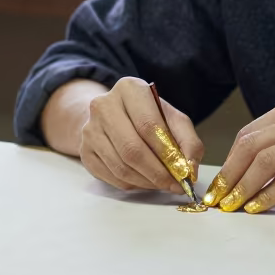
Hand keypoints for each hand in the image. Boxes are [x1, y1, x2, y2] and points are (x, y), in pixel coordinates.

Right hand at [77, 77, 204, 193]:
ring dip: (146, 182)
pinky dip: (132, 184)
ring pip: (121, 167)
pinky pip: (111, 176)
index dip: (167, 154)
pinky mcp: (84, 150)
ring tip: (161, 183)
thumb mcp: (172, 118)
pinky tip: (143, 180)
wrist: (112, 115)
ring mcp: (90, 128)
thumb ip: (188, 140)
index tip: (183, 173)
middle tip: (174, 185)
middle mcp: (104, 105)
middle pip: (132, 149)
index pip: (148, 125)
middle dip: (157, 173)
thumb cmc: (147, 116)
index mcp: (130, 89)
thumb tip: (190, 169)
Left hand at [203, 94, 274, 212]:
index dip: (230, 158)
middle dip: (229, 174)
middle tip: (217, 196)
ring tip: (232, 205)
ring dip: (243, 187)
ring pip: (265, 162)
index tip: (220, 180)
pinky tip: (258, 207)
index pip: (250, 131)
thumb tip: (254, 162)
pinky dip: (267, 196)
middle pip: (250, 145)